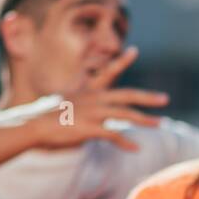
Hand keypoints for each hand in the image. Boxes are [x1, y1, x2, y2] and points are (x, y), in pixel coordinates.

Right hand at [34, 47, 167, 151]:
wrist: (33, 126)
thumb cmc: (46, 117)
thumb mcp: (63, 102)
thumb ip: (76, 99)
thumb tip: (79, 99)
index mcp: (87, 90)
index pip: (107, 72)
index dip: (121, 61)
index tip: (134, 50)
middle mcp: (93, 98)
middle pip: (127, 95)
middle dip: (148, 97)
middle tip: (165, 99)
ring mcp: (92, 113)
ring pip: (125, 114)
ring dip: (145, 120)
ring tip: (160, 124)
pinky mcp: (89, 128)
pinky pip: (113, 134)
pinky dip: (126, 142)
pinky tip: (136, 149)